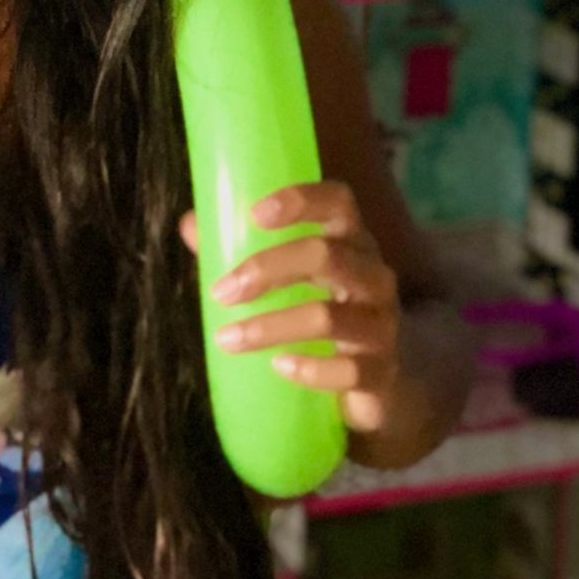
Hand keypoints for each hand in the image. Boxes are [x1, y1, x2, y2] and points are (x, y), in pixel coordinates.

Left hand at [180, 182, 402, 439]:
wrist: (386, 378)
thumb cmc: (326, 310)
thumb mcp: (293, 277)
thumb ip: (245, 249)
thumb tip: (192, 224)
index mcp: (350, 241)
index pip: (338, 202)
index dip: (300, 200)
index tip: (254, 213)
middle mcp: (373, 275)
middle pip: (326, 255)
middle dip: (266, 269)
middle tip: (220, 292)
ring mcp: (382, 324)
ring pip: (328, 317)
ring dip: (270, 326)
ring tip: (226, 338)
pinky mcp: (382, 372)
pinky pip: (348, 370)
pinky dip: (309, 369)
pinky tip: (278, 367)